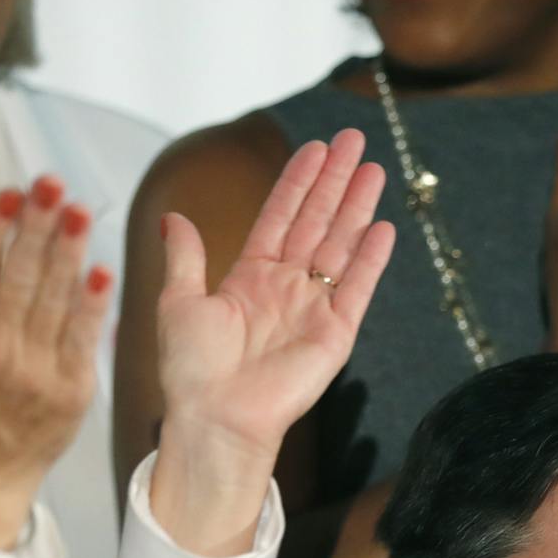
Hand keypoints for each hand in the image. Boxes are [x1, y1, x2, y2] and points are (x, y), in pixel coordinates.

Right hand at [0, 176, 112, 547]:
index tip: (8, 192)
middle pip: (17, 279)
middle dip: (35, 228)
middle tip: (52, 183)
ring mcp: (35, 372)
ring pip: (53, 301)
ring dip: (68, 253)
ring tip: (77, 211)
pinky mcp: (71, 390)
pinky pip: (83, 338)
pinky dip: (92, 304)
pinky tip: (101, 269)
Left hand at [148, 132, 393, 554]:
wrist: (215, 417)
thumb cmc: (192, 370)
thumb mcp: (178, 302)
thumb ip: (185, 258)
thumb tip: (173, 216)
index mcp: (250, 278)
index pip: (280, 216)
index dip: (298, 181)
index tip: (315, 147)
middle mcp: (286, 288)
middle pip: (317, 221)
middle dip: (335, 180)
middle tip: (354, 139)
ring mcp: (313, 309)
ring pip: (340, 246)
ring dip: (357, 207)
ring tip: (374, 169)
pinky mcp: (335, 334)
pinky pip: (357, 288)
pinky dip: (371, 259)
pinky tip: (384, 227)